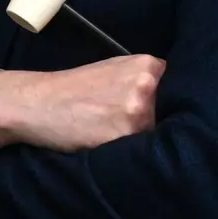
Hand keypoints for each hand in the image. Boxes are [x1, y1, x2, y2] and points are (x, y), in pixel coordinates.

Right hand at [0, 55, 165, 151]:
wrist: (37, 103)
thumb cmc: (74, 87)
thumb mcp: (113, 68)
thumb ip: (145, 78)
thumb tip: (177, 98)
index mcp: (147, 66)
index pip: (179, 91)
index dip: (171, 105)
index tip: (163, 113)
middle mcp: (146, 85)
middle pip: (172, 115)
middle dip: (158, 122)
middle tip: (129, 125)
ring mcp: (137, 111)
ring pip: (158, 134)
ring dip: (144, 139)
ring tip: (116, 134)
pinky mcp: (124, 136)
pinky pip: (141, 151)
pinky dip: (131, 152)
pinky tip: (110, 143)